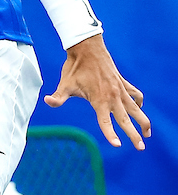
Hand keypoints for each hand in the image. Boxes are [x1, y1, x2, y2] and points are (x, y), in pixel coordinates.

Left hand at [44, 35, 149, 149]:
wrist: (87, 47)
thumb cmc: (75, 67)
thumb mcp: (65, 84)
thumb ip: (58, 97)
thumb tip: (47, 101)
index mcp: (99, 100)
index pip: (106, 122)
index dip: (110, 134)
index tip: (117, 145)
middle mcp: (112, 96)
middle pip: (125, 119)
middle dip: (134, 135)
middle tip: (141, 148)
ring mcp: (119, 89)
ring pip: (135, 108)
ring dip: (142, 121)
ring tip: (148, 133)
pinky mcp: (122, 82)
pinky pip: (135, 94)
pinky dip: (139, 101)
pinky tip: (139, 108)